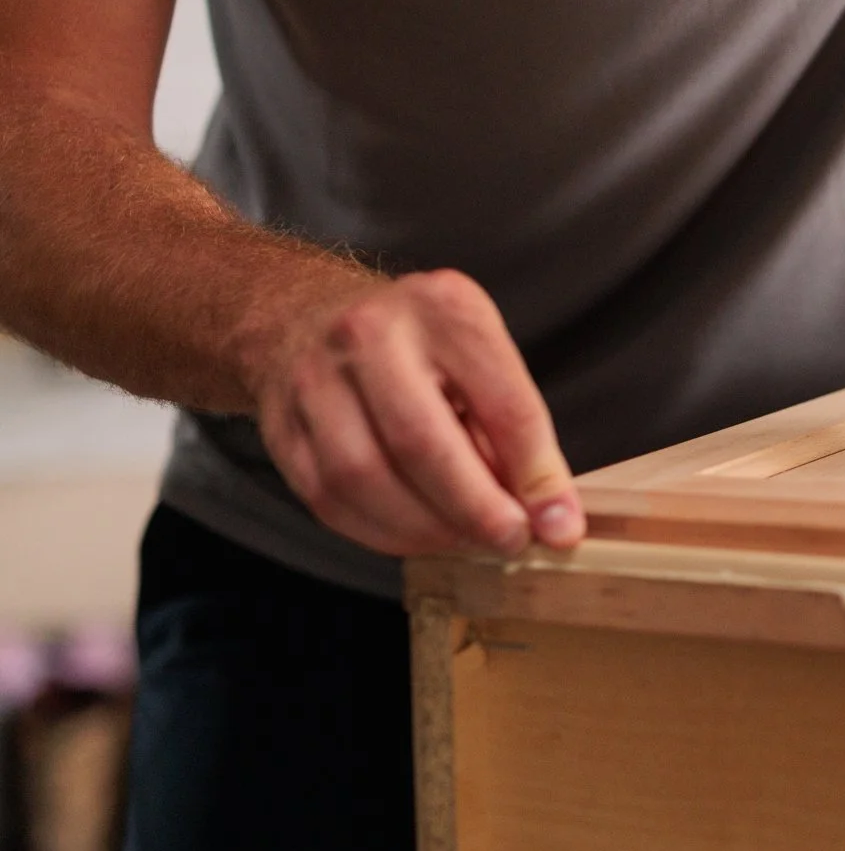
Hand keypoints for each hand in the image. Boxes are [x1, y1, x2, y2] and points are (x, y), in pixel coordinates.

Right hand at [247, 270, 583, 556]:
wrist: (307, 316)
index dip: (537, 475)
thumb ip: (516, 431)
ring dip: (424, 529)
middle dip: (474, 509)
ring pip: (364, 479)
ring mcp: (313, 379)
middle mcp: (368, 336)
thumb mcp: (481, 355)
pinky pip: (328, 499)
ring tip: (464, 538)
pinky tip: (416, 534)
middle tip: (510, 541)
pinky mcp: (279, 425)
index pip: (502, 403)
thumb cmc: (418, 344)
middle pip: (421, 444)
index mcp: (442, 309)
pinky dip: (380, 532)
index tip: (560, 526)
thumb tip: (552, 521)